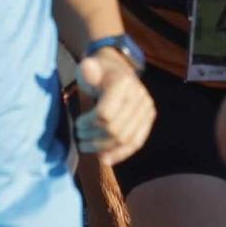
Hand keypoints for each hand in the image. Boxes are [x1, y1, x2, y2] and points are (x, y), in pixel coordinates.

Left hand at [72, 49, 153, 165]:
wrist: (118, 69)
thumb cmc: (98, 71)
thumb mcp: (89, 67)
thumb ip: (87, 69)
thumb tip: (87, 68)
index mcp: (123, 82)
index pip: (105, 114)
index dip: (88, 124)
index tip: (77, 124)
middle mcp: (139, 95)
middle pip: (115, 129)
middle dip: (94, 138)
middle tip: (79, 137)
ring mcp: (146, 108)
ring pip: (125, 139)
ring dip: (104, 148)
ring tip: (86, 147)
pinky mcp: (148, 119)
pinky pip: (137, 142)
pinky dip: (121, 153)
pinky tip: (105, 159)